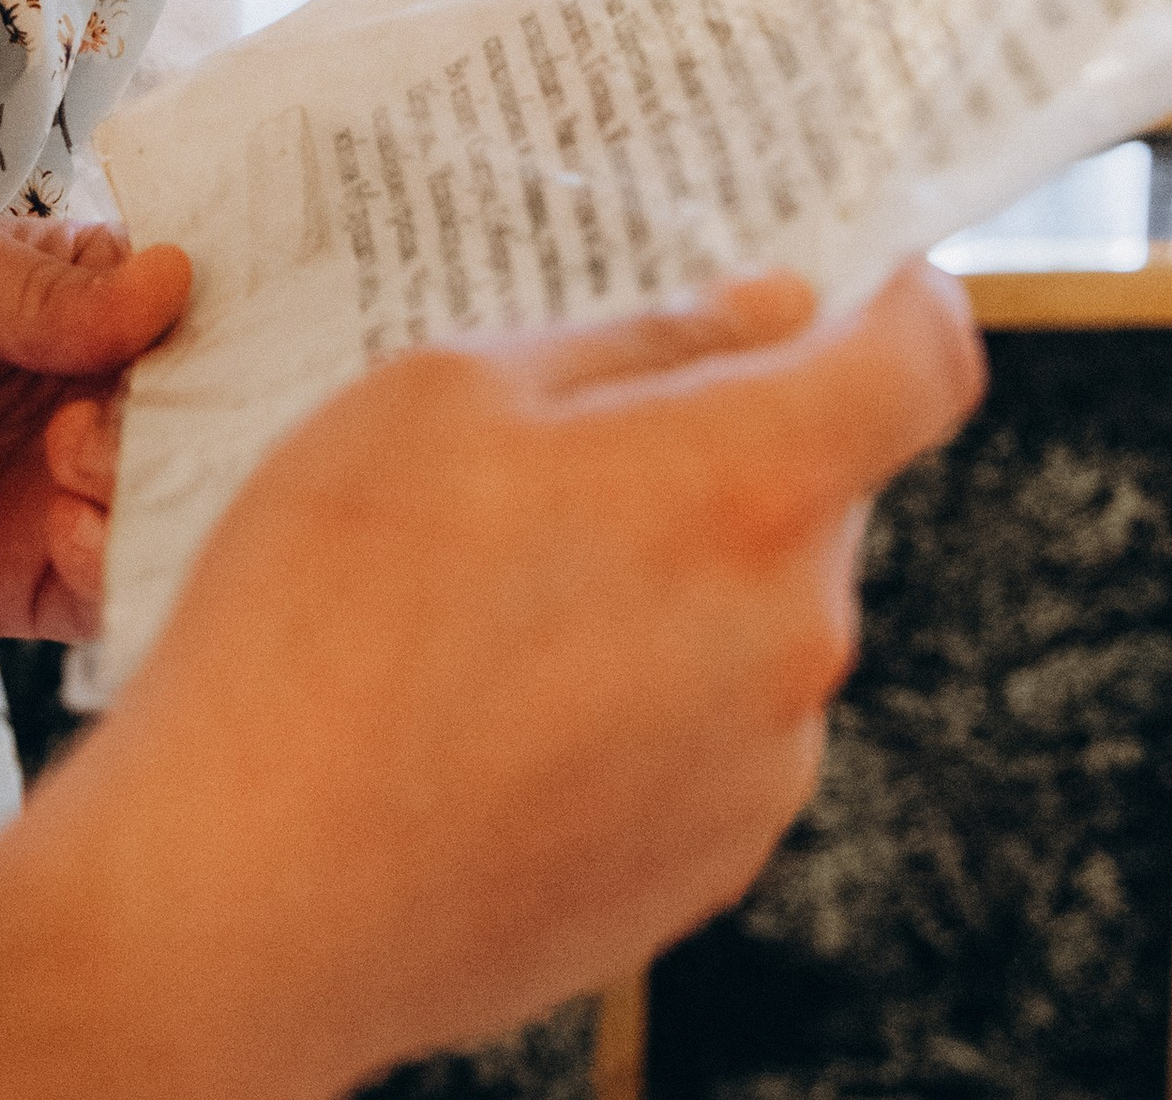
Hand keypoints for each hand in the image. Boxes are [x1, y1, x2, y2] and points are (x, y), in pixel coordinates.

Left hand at [0, 201, 190, 641]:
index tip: (222, 337)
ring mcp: (65, 495)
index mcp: (90, 304)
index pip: (196, 317)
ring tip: (72, 464)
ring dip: (148, 496)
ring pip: (166, 514)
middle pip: (200, 424)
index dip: (224, 329)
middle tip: (112, 409)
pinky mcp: (19, 582)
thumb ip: (44, 292)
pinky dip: (112, 573)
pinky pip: (103, 594)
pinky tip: (67, 533)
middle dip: (192, 423)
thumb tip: (174, 277)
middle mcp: (98, 400)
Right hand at [0, 266, 982, 1099]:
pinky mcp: (702, 867)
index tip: (857, 273)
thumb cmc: (323, 620)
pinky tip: (492, 694)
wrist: (248, 899)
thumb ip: (630, 344)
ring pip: (754, 609)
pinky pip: (709, 724)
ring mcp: (758, 773)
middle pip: (817, 488)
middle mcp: (791, 639)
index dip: (901, 297)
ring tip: (487, 588)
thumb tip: (764, 318)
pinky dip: (634, 686)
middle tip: (558, 439)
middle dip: (720, 443)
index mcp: (744, 491)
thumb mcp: (442, 394)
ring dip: (668, 571)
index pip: (923, 364)